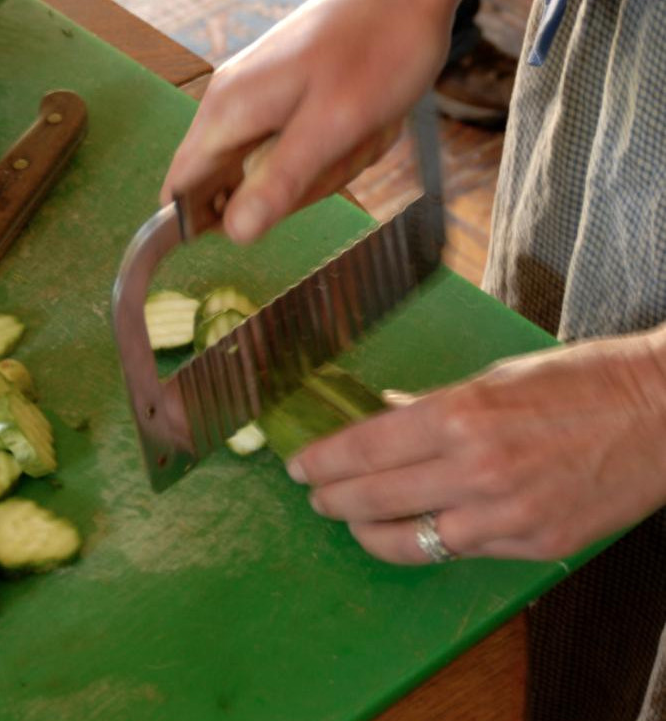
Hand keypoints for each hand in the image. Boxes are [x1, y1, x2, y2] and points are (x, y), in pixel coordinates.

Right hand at [159, 0, 498, 242]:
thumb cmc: (377, 49)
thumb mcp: (332, 128)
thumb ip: (279, 182)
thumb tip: (234, 234)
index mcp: (228, 111)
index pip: (181, 186)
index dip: (201, 223)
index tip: (260, 223)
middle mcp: (230, 104)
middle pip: (234, 187)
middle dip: (290, 191)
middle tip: (336, 157)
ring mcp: (256, 100)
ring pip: (270, 171)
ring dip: (320, 169)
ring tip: (355, 133)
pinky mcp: (281, 98)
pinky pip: (293, 149)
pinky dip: (329, 151)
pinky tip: (357, 126)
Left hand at [285, 329, 665, 562]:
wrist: (664, 413)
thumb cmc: (582, 381)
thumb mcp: (496, 377)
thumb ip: (433, 404)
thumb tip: (387, 413)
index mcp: (461, 415)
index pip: (364, 447)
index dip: (323, 460)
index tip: (301, 465)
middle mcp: (476, 469)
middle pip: (374, 497)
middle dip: (332, 499)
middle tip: (315, 496)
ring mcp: (507, 515)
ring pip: (410, 540)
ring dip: (368, 533)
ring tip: (352, 523)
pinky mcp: (535, 546)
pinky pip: (461, 552)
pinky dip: (429, 542)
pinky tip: (413, 531)